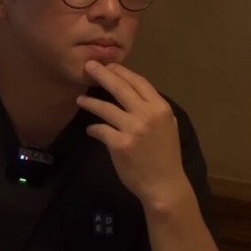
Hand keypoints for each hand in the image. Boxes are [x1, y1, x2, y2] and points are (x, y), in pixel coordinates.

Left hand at [76, 60, 189, 205]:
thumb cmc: (166, 157)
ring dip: (90, 102)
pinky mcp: (119, 144)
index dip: (122, 72)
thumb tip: (138, 95)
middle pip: (120, 88)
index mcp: (160, 108)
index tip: (109, 66)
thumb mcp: (169, 127)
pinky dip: (93, 129)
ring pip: (105, 107)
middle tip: (88, 67)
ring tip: (80, 99)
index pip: (139, 82)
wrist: (164, 185)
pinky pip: (100, 129)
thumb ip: (155, 110)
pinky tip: (90, 129)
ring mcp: (133, 129)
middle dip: (102, 74)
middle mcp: (147, 115)